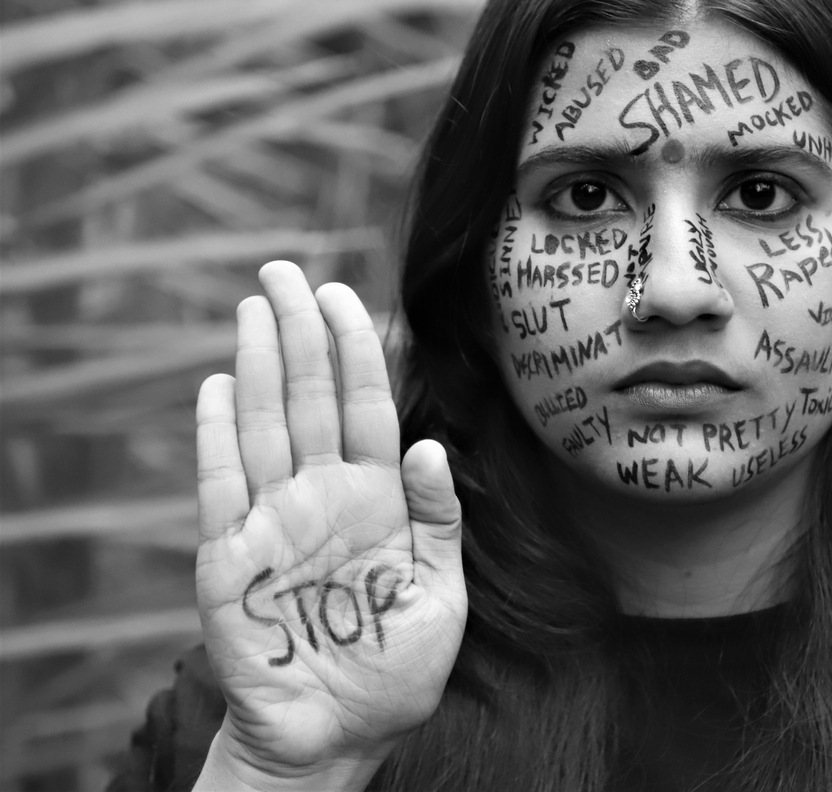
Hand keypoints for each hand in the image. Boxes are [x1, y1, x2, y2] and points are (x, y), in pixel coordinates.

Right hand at [194, 261, 465, 788]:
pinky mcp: (229, 556)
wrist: (336, 734)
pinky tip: (219, 384)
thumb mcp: (441, 596)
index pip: (365, 406)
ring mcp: (274, 519)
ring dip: (258, 364)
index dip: (356, 351)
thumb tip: (432, 448)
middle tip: (284, 272)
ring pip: (265, 425)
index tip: (346, 296)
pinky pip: (220, 484)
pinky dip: (216, 435)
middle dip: (299, 333)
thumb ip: (439, 521)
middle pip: (309, 398)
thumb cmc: (395, 667)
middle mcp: (324, 495)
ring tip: (254, 306)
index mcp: (378, 498)